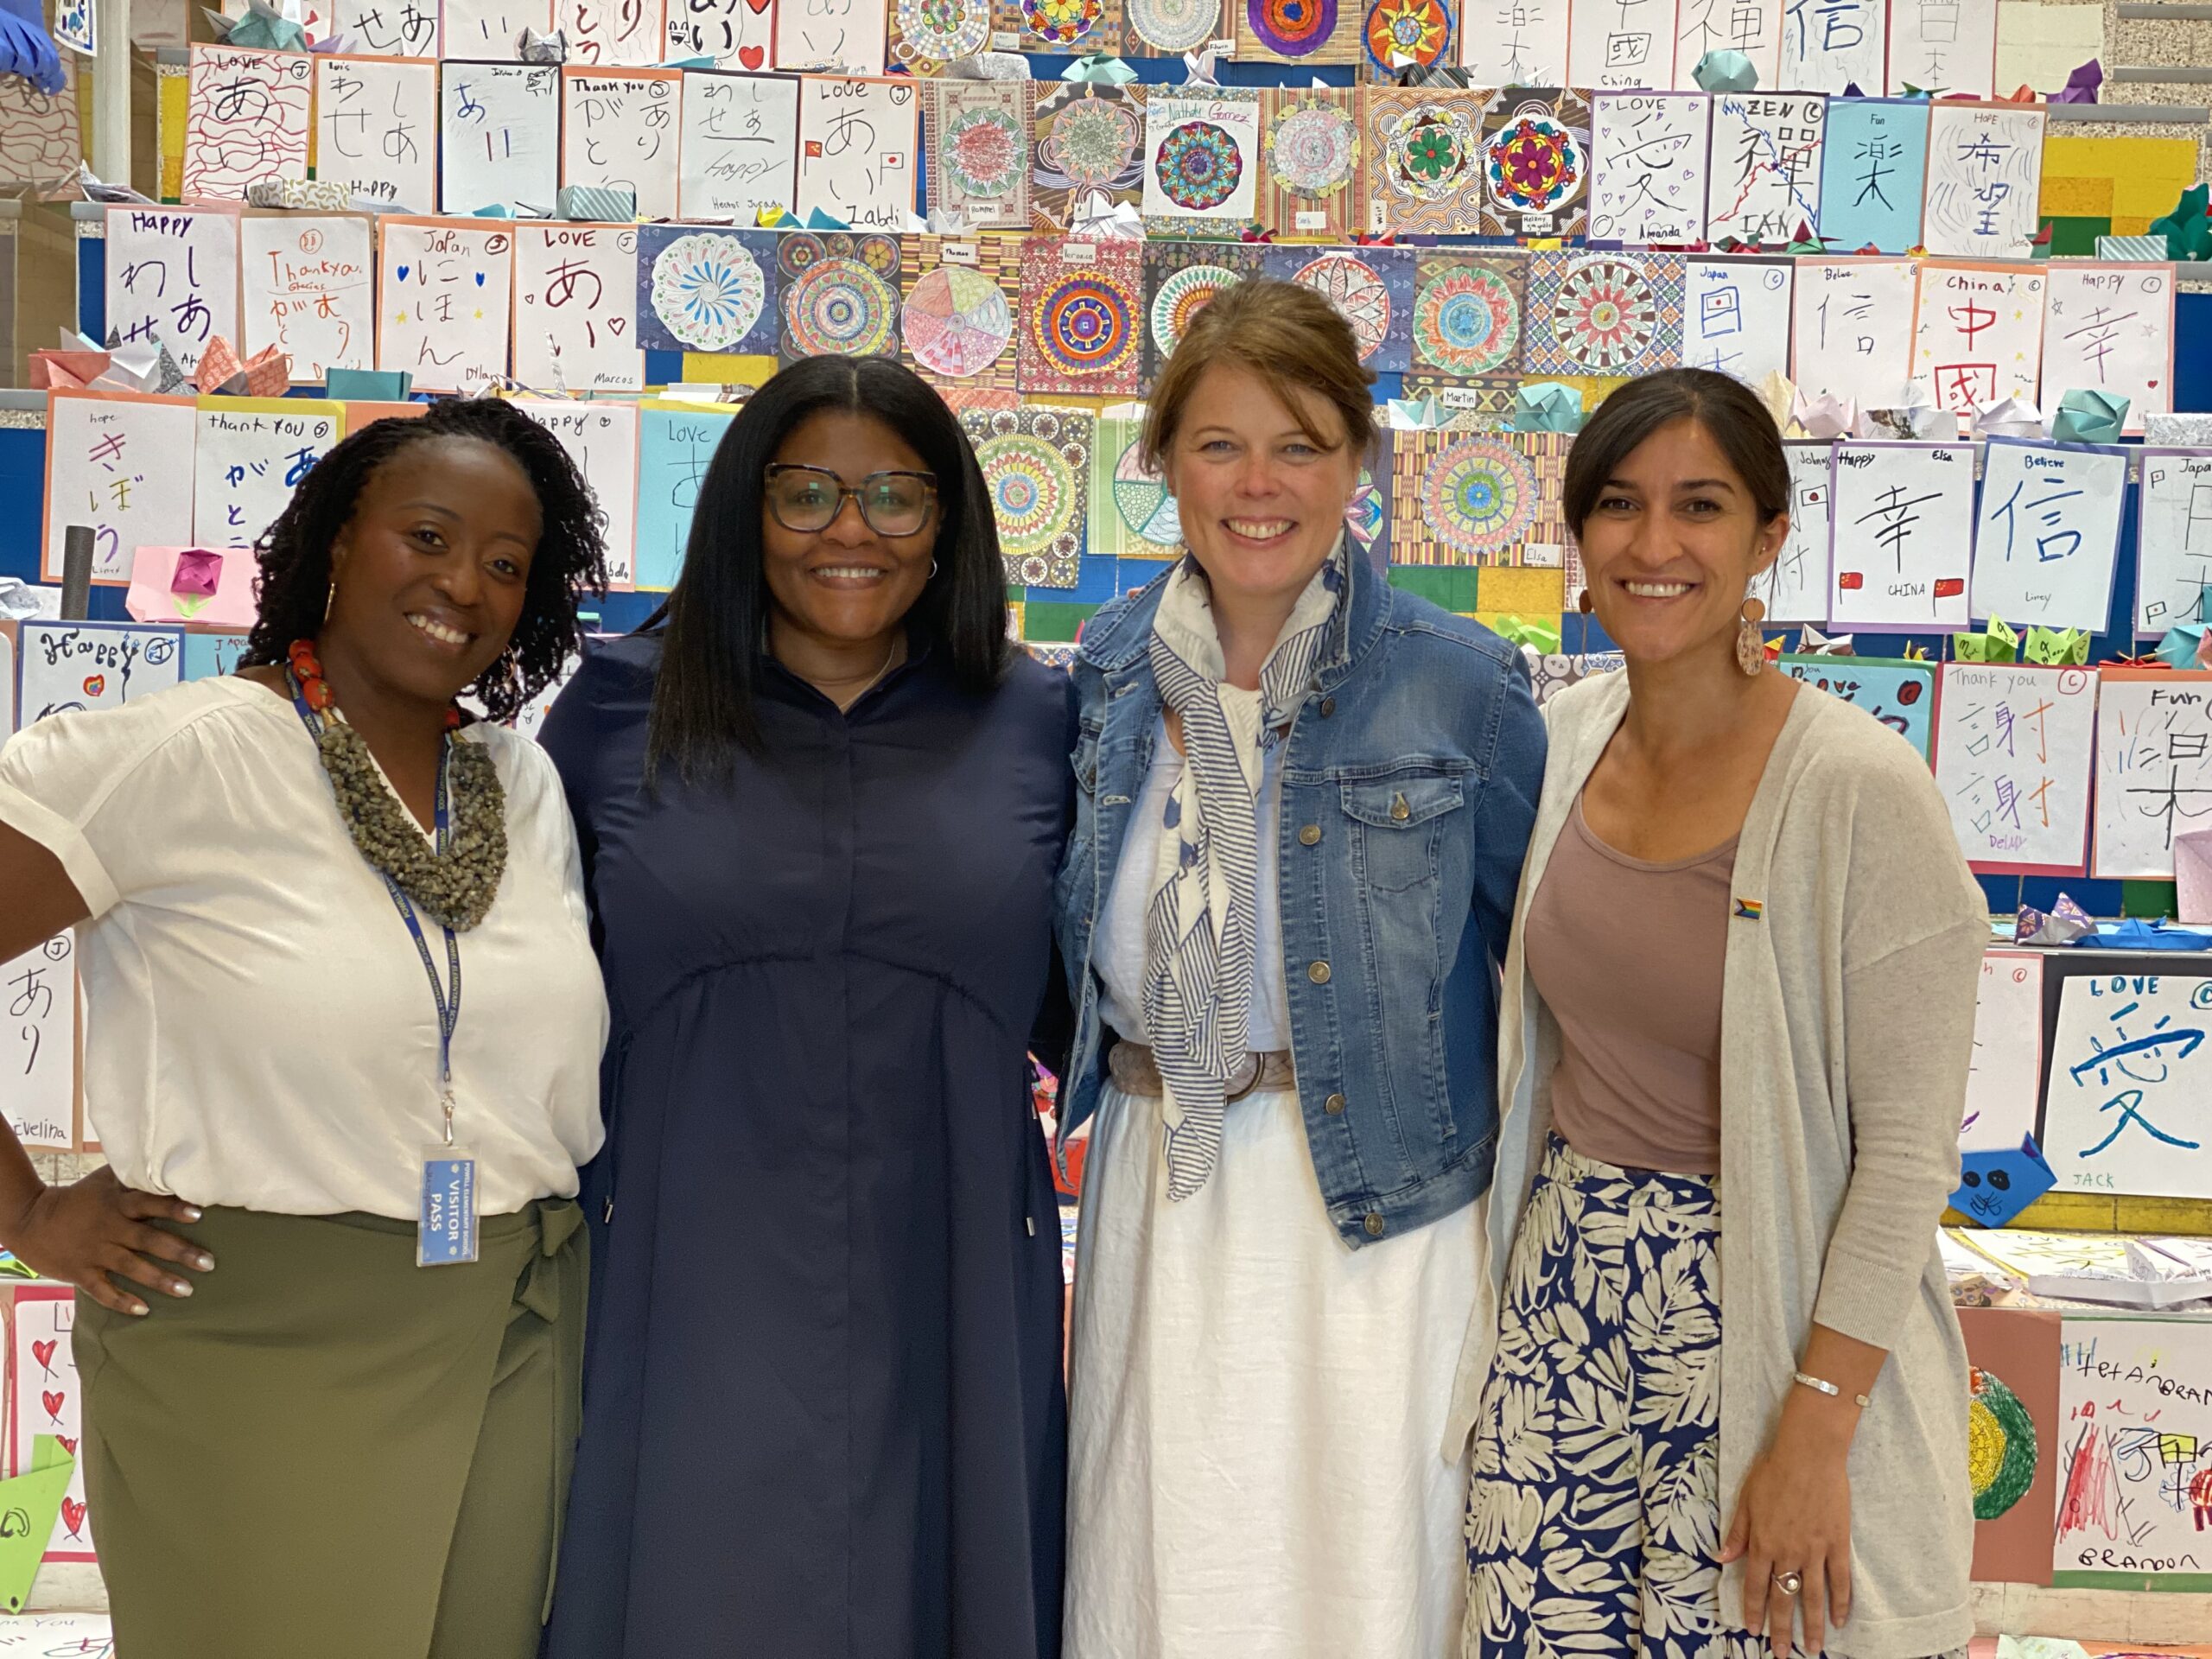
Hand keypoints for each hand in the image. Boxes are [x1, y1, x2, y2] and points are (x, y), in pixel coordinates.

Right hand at [2, 1168, 213, 1315]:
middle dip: (180, 1252)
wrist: (31, 1220)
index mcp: (116, 1204)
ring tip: (187, 1290)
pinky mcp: (81, 1273)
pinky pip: (102, 1291)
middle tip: (209, 1263)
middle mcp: (109, 1228)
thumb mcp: (103, 1180)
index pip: (148, 1204)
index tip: (198, 1214)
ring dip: (160, 1280)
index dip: (172, 1208)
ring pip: (131, 1268)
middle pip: (148, 1240)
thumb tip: (168, 1161)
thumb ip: (133, 1176)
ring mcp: (95, 1253)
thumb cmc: (77, 1198)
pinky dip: (121, 1301)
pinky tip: (143, 1310)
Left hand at [1718, 1405, 1854, 1657]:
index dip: (1752, 1610)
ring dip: (1811, 1626)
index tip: (1751, 1631)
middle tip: (1783, 1655)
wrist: (1809, 1455)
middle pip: (1782, 1598)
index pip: (1754, 1585)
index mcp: (1761, 1542)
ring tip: (1813, 1649)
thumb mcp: (1746, 1500)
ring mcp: (1814, 1551)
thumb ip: (1737, 1533)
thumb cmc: (1773, 1472)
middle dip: (1780, 1630)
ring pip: (1812, 1597)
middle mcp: (1787, 1552)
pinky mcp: (1836, 1544)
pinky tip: (1839, 1621)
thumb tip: (1721, 1558)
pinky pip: (1840, 1580)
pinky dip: (1841, 1603)